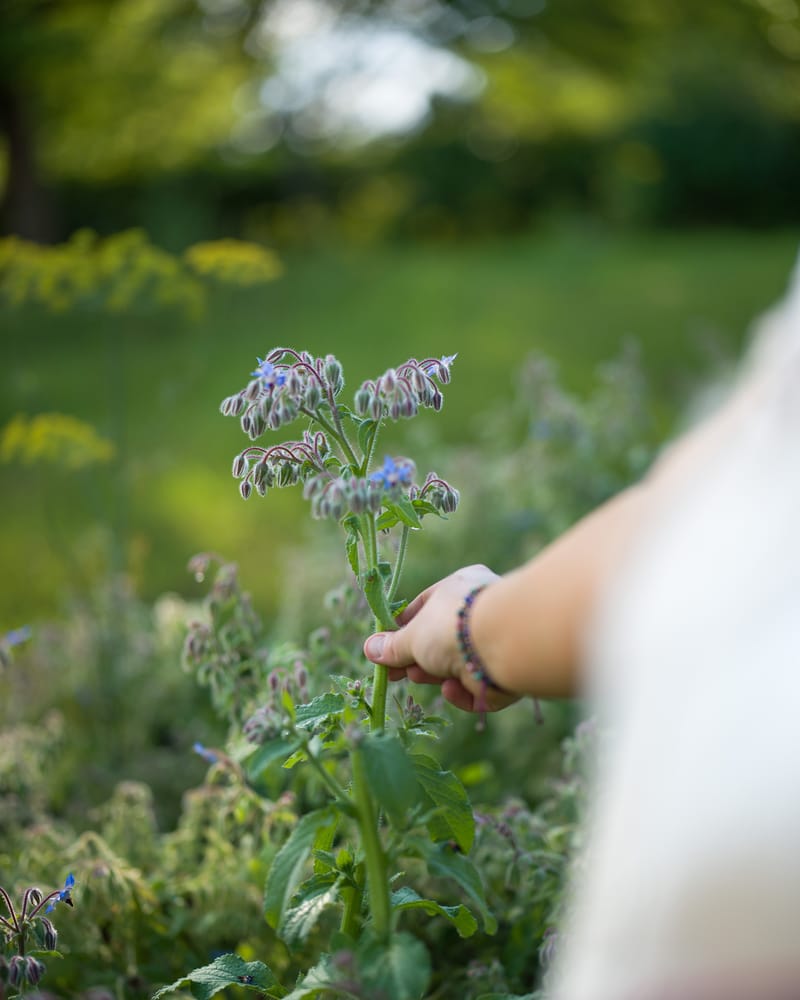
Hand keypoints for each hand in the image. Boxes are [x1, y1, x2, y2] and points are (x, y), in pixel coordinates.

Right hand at [363, 564, 518, 713]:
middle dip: (419, 659)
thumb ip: (393, 646)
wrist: (504, 644)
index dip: (403, 631)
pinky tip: (454, 689)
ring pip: (460, 666)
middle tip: (398, 674)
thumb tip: (370, 649)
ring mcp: (496, 642)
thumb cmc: (453, 627)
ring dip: (439, 676)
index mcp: (460, 588)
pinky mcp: (507, 671)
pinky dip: (465, 692)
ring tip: (423, 678)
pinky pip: (479, 685)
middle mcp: (481, 612)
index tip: (384, 651)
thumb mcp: (414, 635)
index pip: (426, 608)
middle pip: (442, 641)